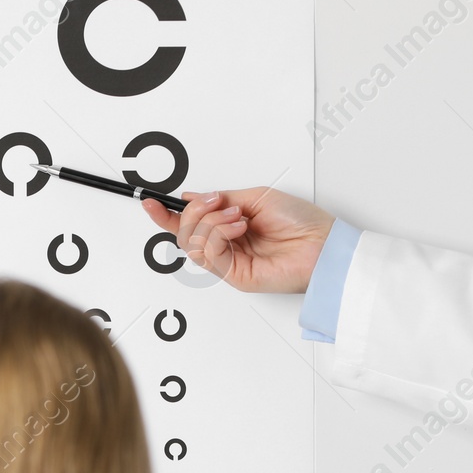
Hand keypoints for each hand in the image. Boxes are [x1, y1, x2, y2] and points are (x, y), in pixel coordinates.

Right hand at [141, 187, 333, 293]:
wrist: (322, 245)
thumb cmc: (301, 222)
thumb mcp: (256, 197)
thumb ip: (222, 199)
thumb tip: (193, 196)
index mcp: (229, 226)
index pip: (189, 224)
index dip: (166, 214)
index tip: (150, 202)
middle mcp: (226, 245)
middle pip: (184, 233)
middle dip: (194, 212)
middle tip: (215, 201)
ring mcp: (229, 262)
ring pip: (192, 243)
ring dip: (210, 222)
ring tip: (237, 216)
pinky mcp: (234, 275)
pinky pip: (208, 253)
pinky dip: (219, 234)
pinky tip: (239, 228)